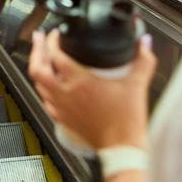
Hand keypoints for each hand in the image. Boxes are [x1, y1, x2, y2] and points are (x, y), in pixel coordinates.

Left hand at [29, 28, 155, 148]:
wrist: (121, 147)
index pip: (55, 55)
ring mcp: (62, 108)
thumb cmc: (126, 121)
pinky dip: (44, 90)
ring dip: (38, 69)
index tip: (57, 33)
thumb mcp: (137, 84)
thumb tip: (145, 43)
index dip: (52, 40)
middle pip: (37, 69)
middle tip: (39, 39)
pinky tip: (51, 86)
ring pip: (38, 85)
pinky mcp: (63, 119)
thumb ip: (143, 60)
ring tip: (43, 58)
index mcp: (80, 82)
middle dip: (36, 51)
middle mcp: (66, 94)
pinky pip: (45, 101)